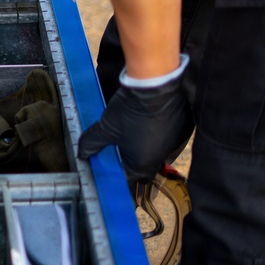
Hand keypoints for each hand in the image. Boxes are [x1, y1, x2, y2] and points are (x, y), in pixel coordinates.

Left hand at [77, 56, 190, 185]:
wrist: (155, 86)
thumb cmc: (131, 111)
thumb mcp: (105, 128)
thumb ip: (91, 143)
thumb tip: (82, 153)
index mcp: (144, 163)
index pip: (129, 178)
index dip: (117, 173)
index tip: (109, 166)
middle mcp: (162, 157)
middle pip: (143, 166)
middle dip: (130, 160)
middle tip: (117, 150)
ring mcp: (175, 143)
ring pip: (156, 151)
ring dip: (144, 146)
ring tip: (131, 133)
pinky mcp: (183, 129)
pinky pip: (167, 138)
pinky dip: (156, 134)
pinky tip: (146, 123)